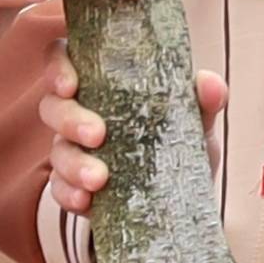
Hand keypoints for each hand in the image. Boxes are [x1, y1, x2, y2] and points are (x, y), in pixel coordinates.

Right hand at [33, 66, 229, 219]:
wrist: (184, 202)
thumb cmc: (182, 146)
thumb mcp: (198, 123)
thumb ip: (204, 101)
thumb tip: (210, 83)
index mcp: (103, 84)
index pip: (64, 60)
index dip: (58, 67)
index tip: (71, 84)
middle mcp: (81, 113)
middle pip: (52, 106)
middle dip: (69, 119)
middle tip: (97, 135)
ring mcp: (74, 152)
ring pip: (56, 150)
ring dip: (72, 163)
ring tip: (99, 179)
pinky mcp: (75, 188)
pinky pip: (60, 189)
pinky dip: (69, 194)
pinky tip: (87, 201)